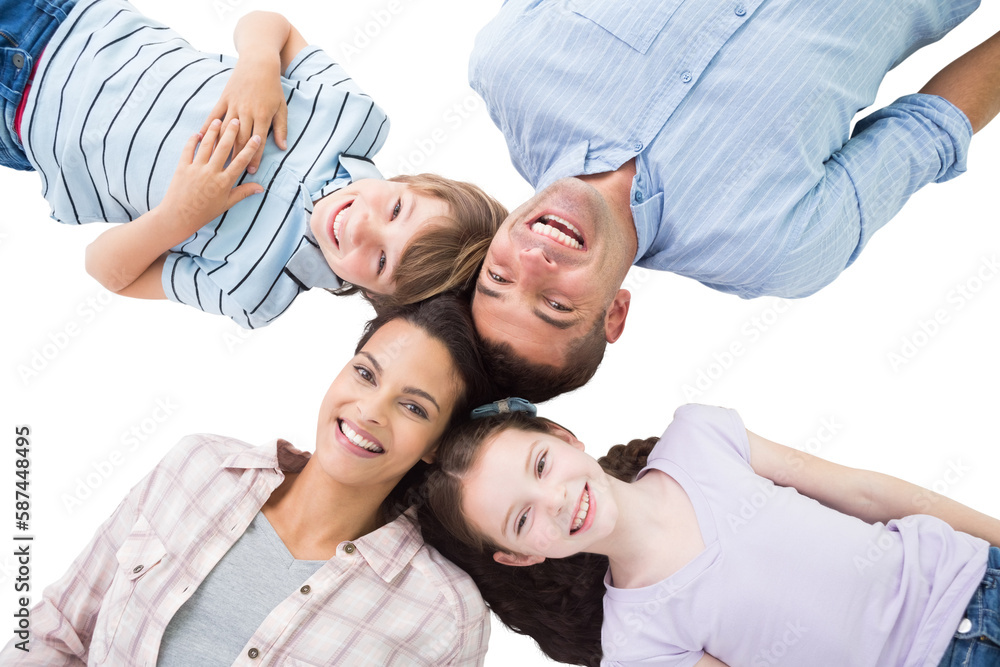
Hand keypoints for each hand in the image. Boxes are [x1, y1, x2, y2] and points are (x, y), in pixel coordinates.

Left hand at [161, 119, 263, 231]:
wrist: (179, 217)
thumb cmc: (205, 212)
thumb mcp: (227, 204)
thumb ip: (243, 192)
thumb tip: (261, 188)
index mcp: (224, 182)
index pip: (240, 161)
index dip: (250, 148)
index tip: (257, 137)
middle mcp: (211, 173)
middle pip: (224, 148)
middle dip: (231, 132)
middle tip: (236, 120)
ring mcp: (196, 169)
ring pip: (206, 145)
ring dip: (213, 132)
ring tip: (219, 120)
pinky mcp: (182, 167)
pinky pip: (188, 150)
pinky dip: (192, 140)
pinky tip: (198, 133)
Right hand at [201, 55, 287, 173]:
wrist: (259, 64)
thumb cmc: (272, 88)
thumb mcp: (281, 108)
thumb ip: (280, 128)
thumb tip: (282, 147)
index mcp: (262, 116)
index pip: (257, 142)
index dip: (254, 157)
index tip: (251, 171)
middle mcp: (246, 112)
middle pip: (240, 139)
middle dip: (237, 156)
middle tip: (232, 171)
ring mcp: (233, 105)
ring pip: (226, 130)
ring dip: (221, 146)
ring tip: (216, 160)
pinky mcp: (224, 99)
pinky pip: (214, 115)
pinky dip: (208, 127)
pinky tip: (202, 138)